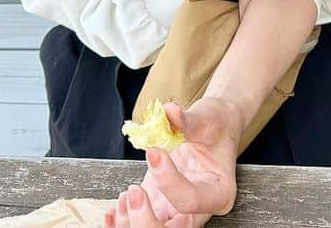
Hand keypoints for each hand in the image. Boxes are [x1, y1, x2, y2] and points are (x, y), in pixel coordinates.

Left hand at [104, 99, 239, 227]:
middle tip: (133, 192)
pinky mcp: (159, 205)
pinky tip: (112, 212)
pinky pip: (141, 224)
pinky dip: (123, 223)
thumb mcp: (208, 119)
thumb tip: (169, 113)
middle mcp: (199, 209)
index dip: (168, 181)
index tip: (153, 152)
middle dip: (146, 220)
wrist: (213, 127)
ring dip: (132, 223)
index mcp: (218, 192)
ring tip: (125, 196)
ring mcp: (177, 210)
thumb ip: (188, 121)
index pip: (190, 201)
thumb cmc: (216, 125)